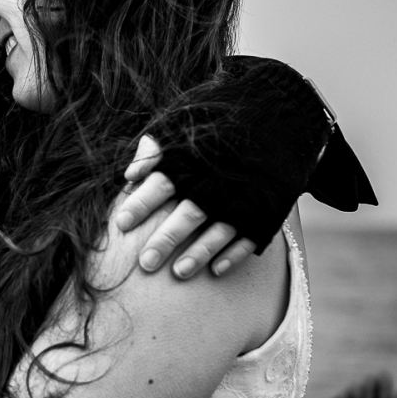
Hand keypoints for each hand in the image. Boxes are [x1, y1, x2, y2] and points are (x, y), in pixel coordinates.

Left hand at [114, 135, 255, 279]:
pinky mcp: (265, 210)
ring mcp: (245, 197)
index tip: (121, 224)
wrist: (275, 125)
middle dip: (167, 238)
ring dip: (199, 252)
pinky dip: (234, 254)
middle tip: (145, 263)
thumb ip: (158, 150)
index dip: (142, 203)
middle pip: (190, 212)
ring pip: (221, 229)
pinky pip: (251, 236)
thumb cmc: (217, 137)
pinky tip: (216, 270)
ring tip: (178, 273)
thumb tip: (130, 174)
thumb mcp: (187, 130)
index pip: (164, 182)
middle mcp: (220, 180)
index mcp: (196, 160)